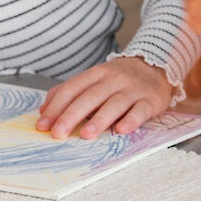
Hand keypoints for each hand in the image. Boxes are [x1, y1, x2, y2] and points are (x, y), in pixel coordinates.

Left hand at [36, 57, 170, 138]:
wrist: (157, 66)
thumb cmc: (120, 79)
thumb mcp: (94, 79)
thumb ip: (70, 92)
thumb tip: (44, 110)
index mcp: (97, 73)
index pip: (72, 88)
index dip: (56, 107)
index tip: (43, 125)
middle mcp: (114, 78)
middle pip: (90, 96)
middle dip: (72, 115)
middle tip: (58, 133)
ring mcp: (133, 89)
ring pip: (114, 103)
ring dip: (99, 119)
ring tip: (85, 135)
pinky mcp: (150, 99)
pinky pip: (140, 110)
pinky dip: (131, 120)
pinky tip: (121, 130)